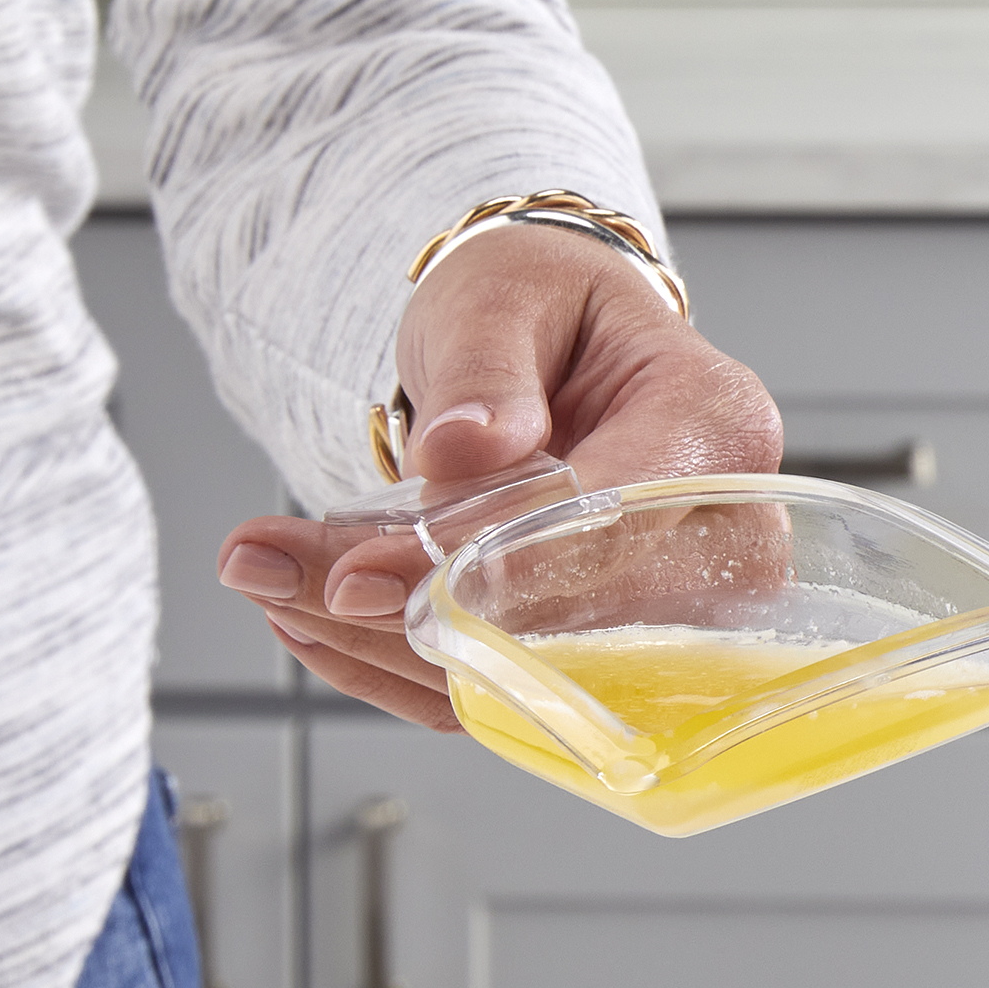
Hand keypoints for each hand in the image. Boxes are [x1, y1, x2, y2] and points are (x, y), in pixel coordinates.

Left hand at [213, 222, 783, 726]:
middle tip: (271, 571)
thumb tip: (462, 449)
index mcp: (715, 432)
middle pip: (573, 615)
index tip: (366, 577)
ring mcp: (679, 611)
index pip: (615, 519)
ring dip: (382, 643)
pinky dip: (395, 665)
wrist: (557, 350)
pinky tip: (308, 615)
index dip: (494, 559)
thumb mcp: (503, 296)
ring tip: (266, 576)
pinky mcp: (614, 652)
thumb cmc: (548, 311)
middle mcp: (722, 536)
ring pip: (528, 670)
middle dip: (409, 609)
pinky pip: (508, 691)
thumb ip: (487, 368)